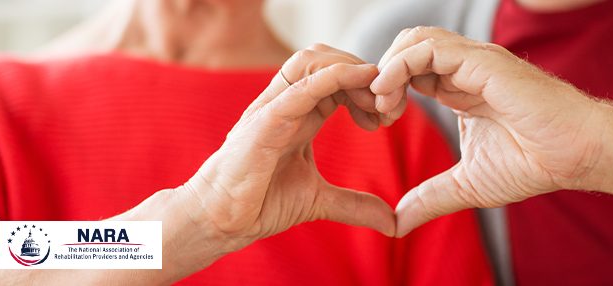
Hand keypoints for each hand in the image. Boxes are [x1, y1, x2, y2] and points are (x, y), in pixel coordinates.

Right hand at [156, 45, 394, 275]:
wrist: (220, 220)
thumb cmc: (258, 202)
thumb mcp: (319, 201)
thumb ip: (355, 205)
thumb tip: (392, 223)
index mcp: (300, 113)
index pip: (338, 78)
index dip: (368, 88)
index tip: (389, 115)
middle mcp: (287, 103)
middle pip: (328, 58)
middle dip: (365, 73)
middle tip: (389, 106)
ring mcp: (274, 107)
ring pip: (313, 60)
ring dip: (352, 69)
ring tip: (376, 99)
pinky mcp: (265, 120)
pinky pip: (300, 86)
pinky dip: (334, 76)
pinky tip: (360, 80)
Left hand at [371, 27, 612, 236]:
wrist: (577, 154)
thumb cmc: (534, 163)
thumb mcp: (467, 184)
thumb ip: (431, 197)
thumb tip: (398, 222)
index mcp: (458, 88)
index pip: (409, 70)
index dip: (386, 90)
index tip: (379, 121)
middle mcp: (463, 68)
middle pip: (406, 47)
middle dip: (382, 75)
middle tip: (377, 112)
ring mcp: (472, 61)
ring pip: (414, 40)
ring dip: (388, 68)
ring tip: (382, 103)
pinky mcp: (482, 61)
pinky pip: (429, 48)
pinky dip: (400, 65)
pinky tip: (391, 94)